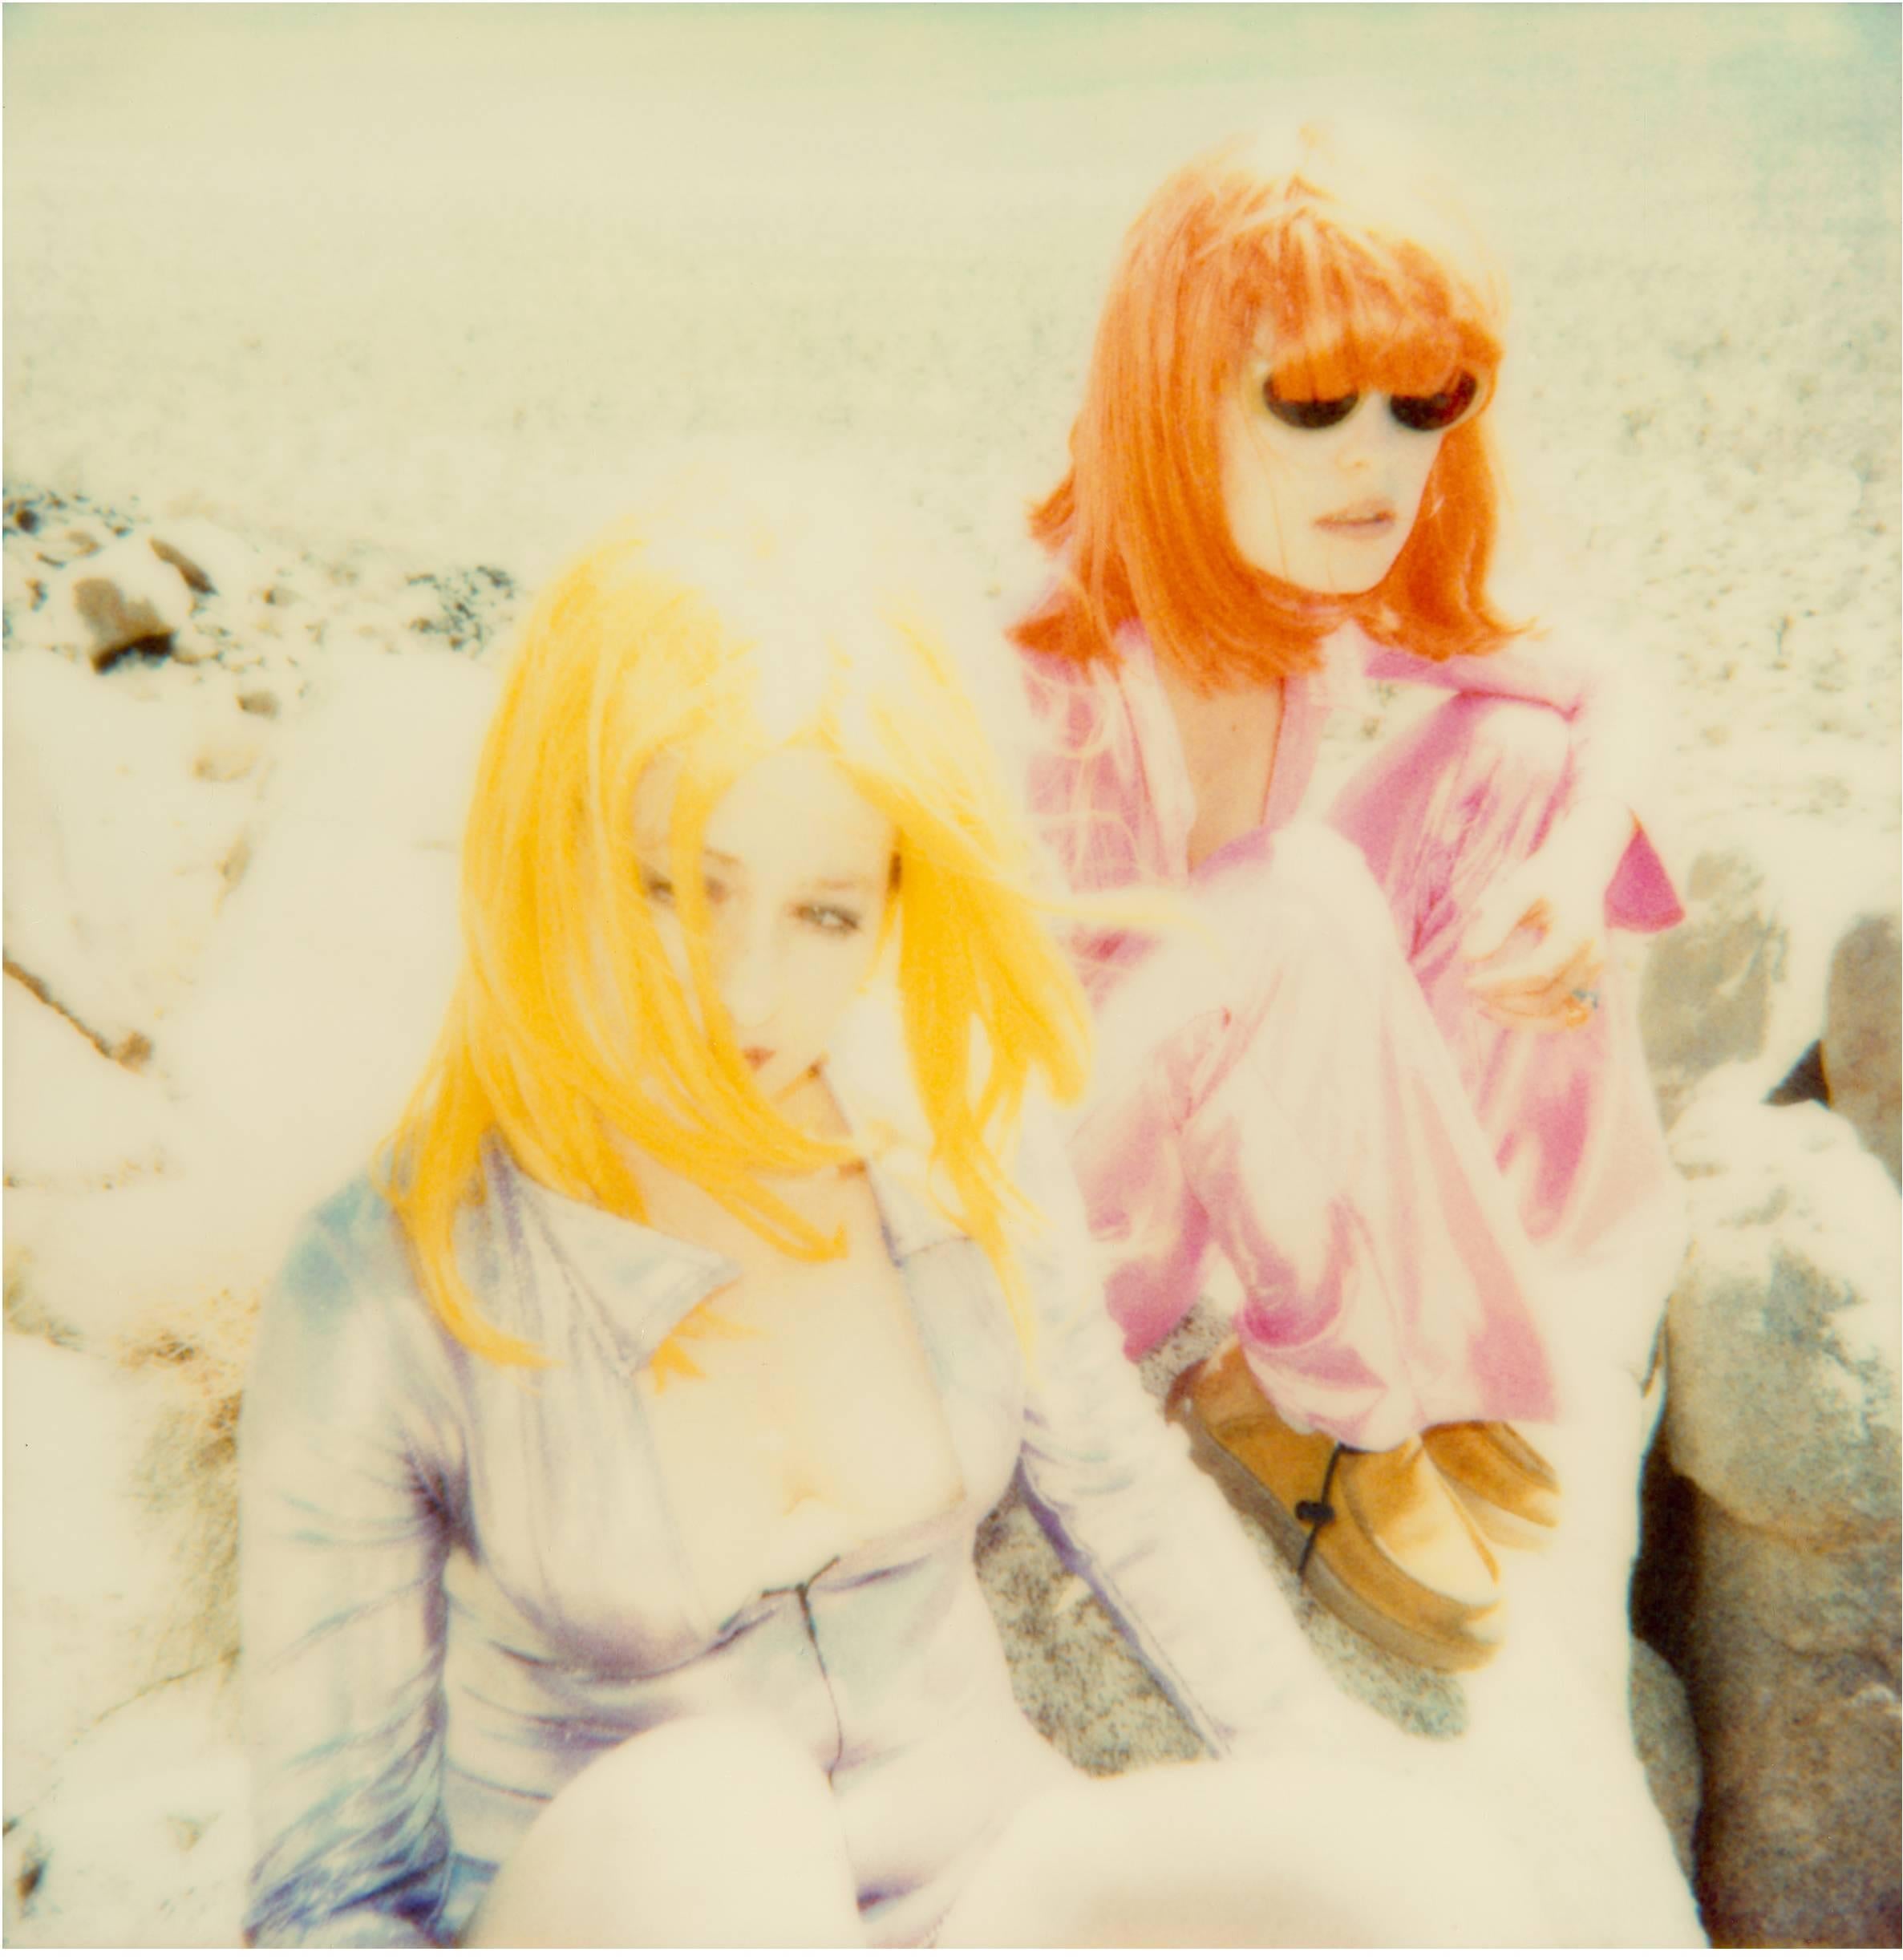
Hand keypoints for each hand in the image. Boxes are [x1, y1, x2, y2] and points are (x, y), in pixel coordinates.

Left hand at [1460, 801, 1633, 1032]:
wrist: (1577, 873)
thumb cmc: (1543, 879)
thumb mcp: (1517, 889)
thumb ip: (1494, 922)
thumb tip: (1470, 957)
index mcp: (1576, 934)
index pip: (1538, 973)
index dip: (1501, 983)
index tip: (1469, 982)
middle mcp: (1592, 958)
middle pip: (1548, 1000)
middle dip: (1506, 1003)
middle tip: (1471, 990)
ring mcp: (1594, 973)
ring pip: (1559, 1017)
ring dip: (1519, 1019)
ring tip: (1483, 1007)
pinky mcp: (1588, 982)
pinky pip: (1565, 1015)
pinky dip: (1535, 1019)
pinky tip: (1504, 1008)